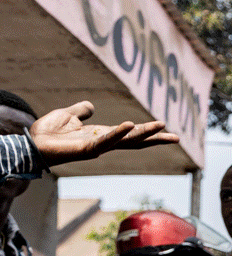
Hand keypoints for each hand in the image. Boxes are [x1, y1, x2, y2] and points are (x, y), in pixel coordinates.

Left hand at [29, 102, 178, 166]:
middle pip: (136, 141)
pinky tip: (130, 125)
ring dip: (145, 133)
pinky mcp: (88, 149)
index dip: (148, 132)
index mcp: (102, 135)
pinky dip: (118, 133)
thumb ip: (80, 111)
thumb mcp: (67, 115)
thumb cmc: (47, 133)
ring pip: (127, 140)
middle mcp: (104, 142)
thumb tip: (90, 106)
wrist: (31, 144)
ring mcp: (98, 147)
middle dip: (155, 139)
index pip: (130, 134)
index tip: (166, 129)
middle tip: (177, 137)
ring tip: (161, 125)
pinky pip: (106, 140)